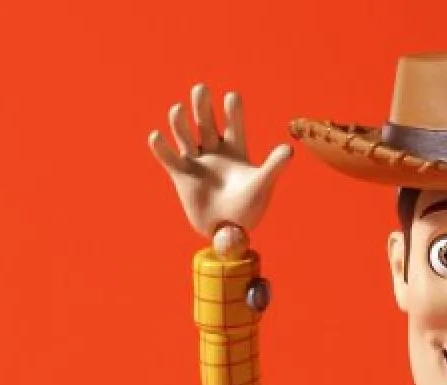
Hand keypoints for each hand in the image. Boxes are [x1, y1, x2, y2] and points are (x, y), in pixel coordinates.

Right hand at [148, 84, 291, 236]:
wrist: (228, 233)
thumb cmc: (249, 210)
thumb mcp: (262, 186)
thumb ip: (274, 166)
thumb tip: (290, 149)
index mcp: (235, 150)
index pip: (234, 124)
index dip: (232, 110)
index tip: (232, 97)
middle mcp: (214, 151)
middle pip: (206, 121)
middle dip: (202, 106)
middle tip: (201, 89)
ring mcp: (196, 161)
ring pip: (184, 134)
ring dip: (179, 121)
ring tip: (179, 110)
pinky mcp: (181, 175)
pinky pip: (167, 157)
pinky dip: (160, 147)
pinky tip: (157, 136)